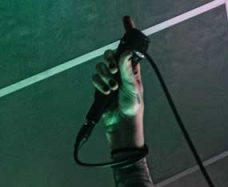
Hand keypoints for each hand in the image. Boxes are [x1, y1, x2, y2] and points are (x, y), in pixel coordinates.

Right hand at [92, 15, 145, 149]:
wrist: (121, 124)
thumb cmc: (132, 107)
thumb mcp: (132, 87)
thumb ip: (127, 70)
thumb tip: (124, 53)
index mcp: (132, 70)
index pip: (129, 48)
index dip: (128, 34)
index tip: (126, 20)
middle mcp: (120, 72)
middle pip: (110, 55)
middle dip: (110, 61)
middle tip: (114, 70)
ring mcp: (110, 80)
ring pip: (100, 66)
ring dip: (105, 75)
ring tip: (112, 87)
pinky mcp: (101, 87)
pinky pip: (95, 78)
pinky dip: (99, 84)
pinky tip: (105, 92)